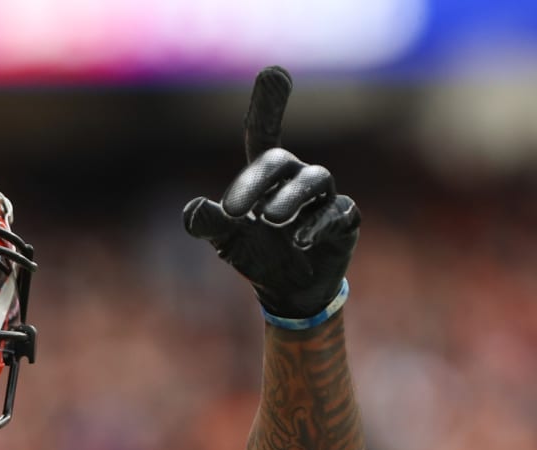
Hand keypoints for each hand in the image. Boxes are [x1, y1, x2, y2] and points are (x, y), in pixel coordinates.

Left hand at [183, 65, 360, 319]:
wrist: (289, 291)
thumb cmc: (257, 255)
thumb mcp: (228, 241)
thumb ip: (211, 224)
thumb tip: (191, 210)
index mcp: (267, 177)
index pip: (263, 134)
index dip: (268, 105)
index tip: (273, 71)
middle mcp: (297, 179)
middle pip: (281, 160)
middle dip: (257, 180)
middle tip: (234, 211)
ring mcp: (324, 199)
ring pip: (315, 179)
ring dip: (291, 199)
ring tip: (273, 221)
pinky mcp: (345, 221)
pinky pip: (339, 212)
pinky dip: (317, 224)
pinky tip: (299, 240)